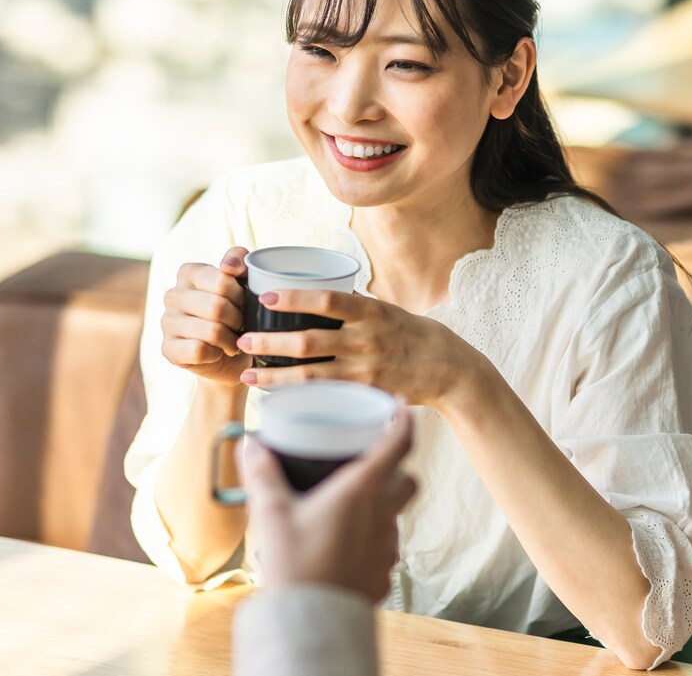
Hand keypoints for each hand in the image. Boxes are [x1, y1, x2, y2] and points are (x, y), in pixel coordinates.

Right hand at [160, 247, 251, 387]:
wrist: (228, 354)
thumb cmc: (235, 312)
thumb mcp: (242, 282)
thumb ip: (239, 261)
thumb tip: (228, 266)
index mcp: (188, 273)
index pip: (222, 281)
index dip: (240, 295)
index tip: (243, 302)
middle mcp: (172, 295)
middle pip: (217, 307)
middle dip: (237, 320)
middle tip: (241, 325)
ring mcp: (167, 322)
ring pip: (211, 331)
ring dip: (231, 340)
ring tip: (234, 340)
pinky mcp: (168, 349)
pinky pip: (199, 350)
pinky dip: (216, 354)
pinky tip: (217, 352)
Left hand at [236, 290, 472, 404]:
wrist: (450, 369)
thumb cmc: (413, 335)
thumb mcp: (387, 311)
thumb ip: (353, 307)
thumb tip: (317, 296)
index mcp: (370, 311)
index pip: (326, 299)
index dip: (293, 298)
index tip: (265, 298)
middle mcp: (366, 339)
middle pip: (308, 340)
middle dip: (270, 341)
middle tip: (242, 340)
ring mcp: (365, 369)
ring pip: (310, 374)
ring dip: (275, 375)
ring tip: (247, 374)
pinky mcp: (367, 393)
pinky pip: (326, 395)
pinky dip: (299, 395)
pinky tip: (276, 396)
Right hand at [239, 408, 415, 602]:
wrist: (310, 623)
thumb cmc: (294, 565)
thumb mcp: (271, 513)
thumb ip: (262, 474)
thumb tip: (251, 444)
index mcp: (362, 491)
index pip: (399, 444)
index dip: (404, 420)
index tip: (402, 405)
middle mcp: (382, 516)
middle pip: (408, 480)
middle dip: (397, 467)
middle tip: (371, 460)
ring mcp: (387, 548)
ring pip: (396, 515)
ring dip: (381, 505)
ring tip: (350, 505)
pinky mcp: (382, 575)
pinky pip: (384, 548)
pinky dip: (371, 538)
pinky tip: (346, 543)